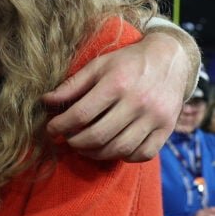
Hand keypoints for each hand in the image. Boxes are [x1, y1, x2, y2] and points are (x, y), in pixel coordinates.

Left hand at [43, 31, 194, 161]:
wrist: (170, 59)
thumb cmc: (127, 62)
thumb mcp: (98, 66)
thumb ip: (72, 85)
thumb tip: (45, 102)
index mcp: (117, 83)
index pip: (80, 114)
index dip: (60, 126)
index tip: (51, 129)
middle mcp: (138, 102)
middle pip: (98, 136)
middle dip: (75, 143)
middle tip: (68, 139)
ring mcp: (155, 118)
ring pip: (119, 149)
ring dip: (96, 153)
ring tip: (85, 146)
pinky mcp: (167, 129)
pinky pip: (142, 154)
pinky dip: (124, 157)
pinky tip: (112, 148)